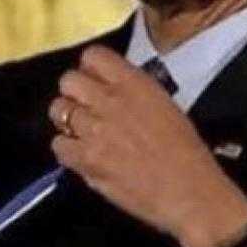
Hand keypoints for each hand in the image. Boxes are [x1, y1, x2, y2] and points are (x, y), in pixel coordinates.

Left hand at [49, 46, 246, 246]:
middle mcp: (109, 99)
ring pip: (58, 110)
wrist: (189, 192)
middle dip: (73, 92)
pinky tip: (81, 155)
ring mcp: (95, 129)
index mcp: (133, 82)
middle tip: (84, 107)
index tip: (93, 79)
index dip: (89, 68)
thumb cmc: (185, 151)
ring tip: (82, 132)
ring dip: (68, 120)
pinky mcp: (86, 159)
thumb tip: (109, 88)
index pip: (93, 55)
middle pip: (68, 80)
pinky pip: (58, 145)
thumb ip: (132, 90)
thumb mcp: (163, 103)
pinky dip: (66, 149)